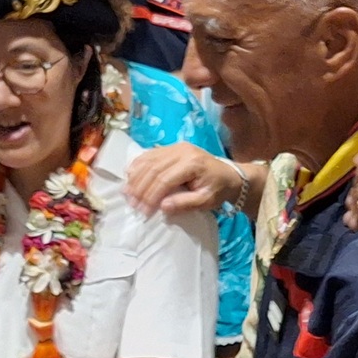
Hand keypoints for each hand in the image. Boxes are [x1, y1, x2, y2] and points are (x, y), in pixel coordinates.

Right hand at [127, 143, 246, 216]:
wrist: (229, 175)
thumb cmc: (218, 190)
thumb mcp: (206, 201)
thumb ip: (185, 204)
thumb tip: (162, 207)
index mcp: (193, 163)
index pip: (165, 179)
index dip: (152, 196)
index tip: (144, 211)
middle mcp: (182, 151)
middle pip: (154, 168)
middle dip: (141, 188)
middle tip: (132, 204)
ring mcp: (176, 146)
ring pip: (149, 160)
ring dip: (136, 177)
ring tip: (128, 194)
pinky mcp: (172, 147)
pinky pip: (150, 154)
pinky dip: (138, 165)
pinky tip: (129, 176)